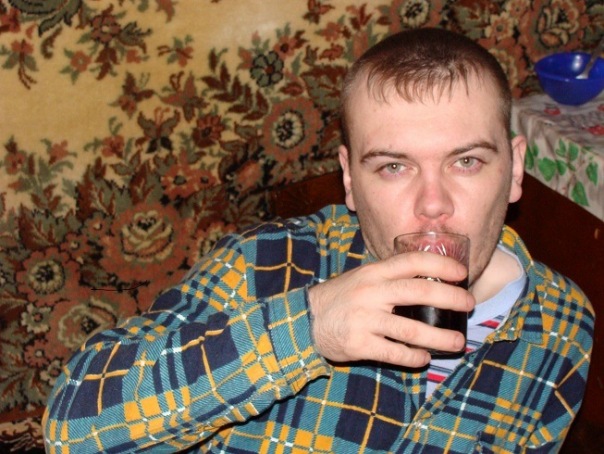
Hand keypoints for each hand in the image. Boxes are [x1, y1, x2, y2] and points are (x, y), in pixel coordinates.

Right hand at [308, 251, 474, 367]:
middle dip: (450, 298)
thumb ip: (388, 276)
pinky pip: (394, 353)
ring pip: (411, 330)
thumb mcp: (361, 278)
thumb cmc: (340, 298)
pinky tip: (423, 358)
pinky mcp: (359, 344)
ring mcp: (364, 319)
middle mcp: (370, 293)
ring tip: (458, 343)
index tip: (461, 273)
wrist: (305, 319)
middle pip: (418, 293)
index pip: (411, 262)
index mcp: (372, 272)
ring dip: (439, 338)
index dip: (440, 265)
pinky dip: (413, 357)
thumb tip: (428, 278)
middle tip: (469, 304)